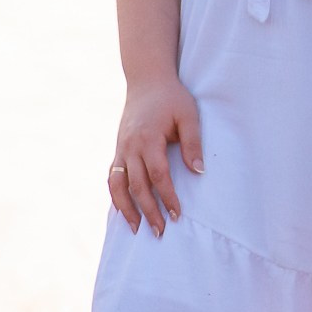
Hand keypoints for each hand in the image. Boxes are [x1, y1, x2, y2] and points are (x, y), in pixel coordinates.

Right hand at [107, 74, 202, 236]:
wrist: (147, 79)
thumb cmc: (171, 97)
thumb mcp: (188, 114)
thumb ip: (193, 143)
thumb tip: (198, 172)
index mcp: (148, 138)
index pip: (158, 175)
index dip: (168, 197)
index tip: (178, 214)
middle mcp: (130, 146)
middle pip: (137, 186)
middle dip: (148, 211)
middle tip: (161, 231)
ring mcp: (121, 148)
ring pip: (118, 184)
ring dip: (126, 208)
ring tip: (137, 229)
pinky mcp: (118, 149)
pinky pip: (113, 176)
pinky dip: (116, 195)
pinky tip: (124, 210)